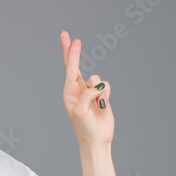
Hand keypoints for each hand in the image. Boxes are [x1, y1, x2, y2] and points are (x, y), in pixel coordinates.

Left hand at [60, 30, 113, 148]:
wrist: (97, 139)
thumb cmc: (85, 127)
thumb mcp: (81, 111)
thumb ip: (87, 94)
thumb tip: (97, 85)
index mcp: (69, 92)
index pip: (69, 68)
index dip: (70, 52)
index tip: (71, 39)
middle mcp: (78, 89)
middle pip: (75, 65)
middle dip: (72, 51)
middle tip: (69, 36)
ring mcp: (89, 91)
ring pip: (96, 78)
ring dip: (98, 90)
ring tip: (96, 104)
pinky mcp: (101, 95)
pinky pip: (106, 85)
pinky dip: (106, 94)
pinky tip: (103, 104)